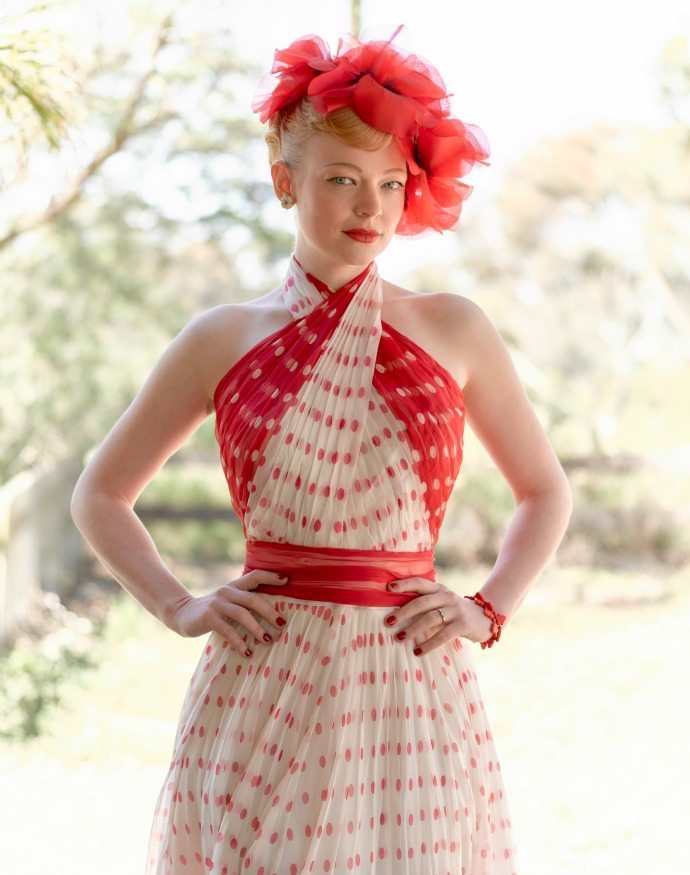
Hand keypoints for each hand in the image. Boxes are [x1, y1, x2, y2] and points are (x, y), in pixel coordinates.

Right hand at [169, 569, 289, 656]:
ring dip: (257, 628)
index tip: (287, 580)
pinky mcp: (209, 617)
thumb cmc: (214, 611)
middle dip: (269, 612)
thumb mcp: (229, 601)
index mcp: (235, 585)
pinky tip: (248, 652)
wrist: (182, 614)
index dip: (270, 576)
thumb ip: (245, 603)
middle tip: (282, 624)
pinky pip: (227, 630)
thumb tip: (275, 615)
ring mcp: (218, 604)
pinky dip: (239, 642)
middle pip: (253, 599)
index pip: (255, 576)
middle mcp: (228, 592)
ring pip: (242, 614)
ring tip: (268, 640)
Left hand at [383, 577, 493, 655]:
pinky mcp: (462, 625)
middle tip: (388, 622)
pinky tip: (417, 651)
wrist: (484, 618)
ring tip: (399, 637)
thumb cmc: (453, 611)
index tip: (388, 588)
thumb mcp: (441, 602)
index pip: (419, 583)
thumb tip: (395, 612)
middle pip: (422, 602)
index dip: (404, 584)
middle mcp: (447, 596)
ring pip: (431, 618)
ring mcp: (456, 610)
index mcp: (439, 588)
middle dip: (403, 612)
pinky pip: (443, 635)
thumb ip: (425, 603)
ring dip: (413, 629)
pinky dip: (429, 644)